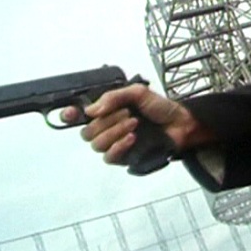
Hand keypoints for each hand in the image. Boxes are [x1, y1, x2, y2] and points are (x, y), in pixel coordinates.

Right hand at [61, 84, 213, 165]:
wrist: (181, 123)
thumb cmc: (160, 107)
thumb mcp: (137, 93)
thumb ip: (113, 97)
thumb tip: (90, 110)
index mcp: (107, 110)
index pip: (80, 115)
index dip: (69, 115)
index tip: (71, 113)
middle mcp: (107, 127)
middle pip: (86, 132)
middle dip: (105, 121)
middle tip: (126, 113)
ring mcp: (115, 144)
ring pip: (97, 144)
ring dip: (114, 131)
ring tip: (134, 123)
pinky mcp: (124, 158)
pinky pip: (109, 157)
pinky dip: (119, 146)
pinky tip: (133, 137)